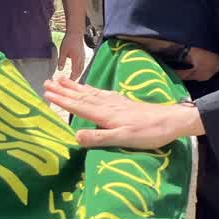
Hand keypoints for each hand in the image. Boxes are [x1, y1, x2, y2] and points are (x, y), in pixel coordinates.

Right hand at [42, 77, 203, 148]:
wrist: (171, 121)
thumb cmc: (148, 133)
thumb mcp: (123, 139)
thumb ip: (99, 138)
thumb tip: (75, 135)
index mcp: (105, 114)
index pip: (78, 106)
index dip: (62, 100)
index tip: (46, 94)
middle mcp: (108, 105)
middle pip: (81, 96)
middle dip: (64, 90)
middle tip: (47, 81)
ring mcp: (116, 102)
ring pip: (90, 92)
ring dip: (75, 87)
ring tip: (62, 79)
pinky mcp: (124, 102)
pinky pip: (101, 92)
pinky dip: (91, 89)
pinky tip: (89, 87)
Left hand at [57, 35, 87, 80]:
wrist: (76, 33)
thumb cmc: (69, 41)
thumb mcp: (63, 51)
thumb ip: (61, 61)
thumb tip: (60, 69)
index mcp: (76, 60)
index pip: (75, 73)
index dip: (71, 79)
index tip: (67, 83)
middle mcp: (81, 60)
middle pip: (79, 72)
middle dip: (75, 78)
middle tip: (69, 83)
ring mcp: (83, 58)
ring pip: (81, 70)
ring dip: (77, 75)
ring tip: (72, 78)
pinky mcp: (83, 56)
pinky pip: (82, 66)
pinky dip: (79, 70)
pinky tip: (76, 71)